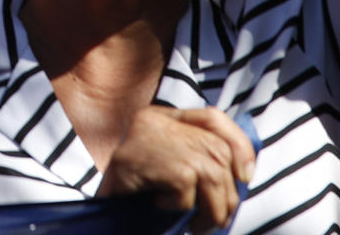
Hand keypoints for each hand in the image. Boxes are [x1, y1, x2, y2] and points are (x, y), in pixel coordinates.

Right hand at [100, 106, 255, 233]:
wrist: (93, 206)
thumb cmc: (130, 190)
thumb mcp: (163, 165)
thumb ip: (193, 155)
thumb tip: (242, 172)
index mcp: (160, 116)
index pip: (212, 118)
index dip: (239, 144)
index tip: (246, 175)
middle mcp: (158, 121)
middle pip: (218, 149)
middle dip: (229, 190)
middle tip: (218, 219)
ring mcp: (154, 138)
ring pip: (211, 173)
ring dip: (213, 208)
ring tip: (198, 226)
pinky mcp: (152, 160)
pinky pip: (187, 190)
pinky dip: (181, 206)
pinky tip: (160, 207)